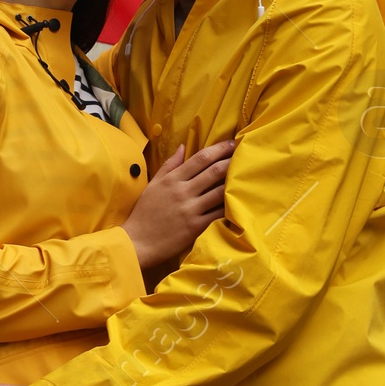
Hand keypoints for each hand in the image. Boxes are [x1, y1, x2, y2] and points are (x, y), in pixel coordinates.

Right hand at [121, 139, 233, 285]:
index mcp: (172, 179)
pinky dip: (229, 207)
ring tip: (246, 176)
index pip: (200, 159)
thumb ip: (169, 165)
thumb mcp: (153, 185)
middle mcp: (183, 192)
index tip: (231, 143)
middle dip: (231, 161)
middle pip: (214, 172)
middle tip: (245, 155)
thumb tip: (183, 146)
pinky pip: (218, 214)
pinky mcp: (196, 227)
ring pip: (219, 192)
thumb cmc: (145, 213)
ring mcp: (191, 210)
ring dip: (234, 183)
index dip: (219, 149)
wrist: (138, 242)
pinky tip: (239, 201)